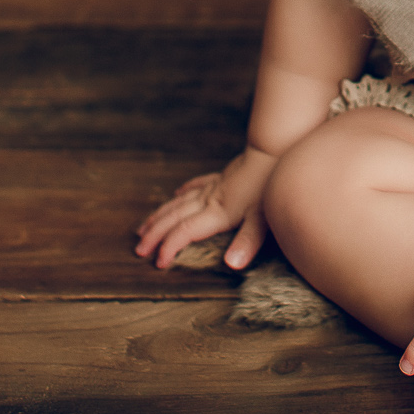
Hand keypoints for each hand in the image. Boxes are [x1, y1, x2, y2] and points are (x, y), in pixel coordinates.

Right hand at [134, 147, 277, 269]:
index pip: (185, 231)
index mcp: (217, 212)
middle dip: (155, 234)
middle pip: (175, 218)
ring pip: (180, 202)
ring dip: (160, 215)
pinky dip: (183, 191)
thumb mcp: (263, 217)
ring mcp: (215, 187)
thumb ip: (247, 242)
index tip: (158, 262)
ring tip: (144, 227)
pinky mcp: (223, 177)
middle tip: (139, 249)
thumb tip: (232, 265)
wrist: (274, 149)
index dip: (169, 246)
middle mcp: (210, 199)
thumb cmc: (270, 184)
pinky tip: (177, 192)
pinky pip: (196, 185)